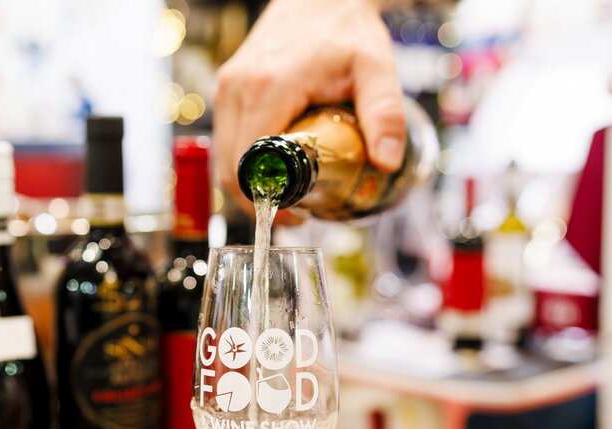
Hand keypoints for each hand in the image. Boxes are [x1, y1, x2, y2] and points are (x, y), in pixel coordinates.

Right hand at [213, 0, 405, 220]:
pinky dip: (245, 164)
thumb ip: (385, 114)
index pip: (250, 165)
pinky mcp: (227, 89)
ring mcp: (227, 88)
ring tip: (286, 197)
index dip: (267, 199)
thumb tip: (388, 162)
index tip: (295, 215)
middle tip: (294, 215)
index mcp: (269, 88)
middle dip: (257, 201)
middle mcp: (237, 89)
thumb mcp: (376, 68)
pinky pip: (227, 140)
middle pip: (230, 168)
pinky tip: (274, 172)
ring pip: (224, 158)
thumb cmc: (345, 30)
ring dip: (248, 185)